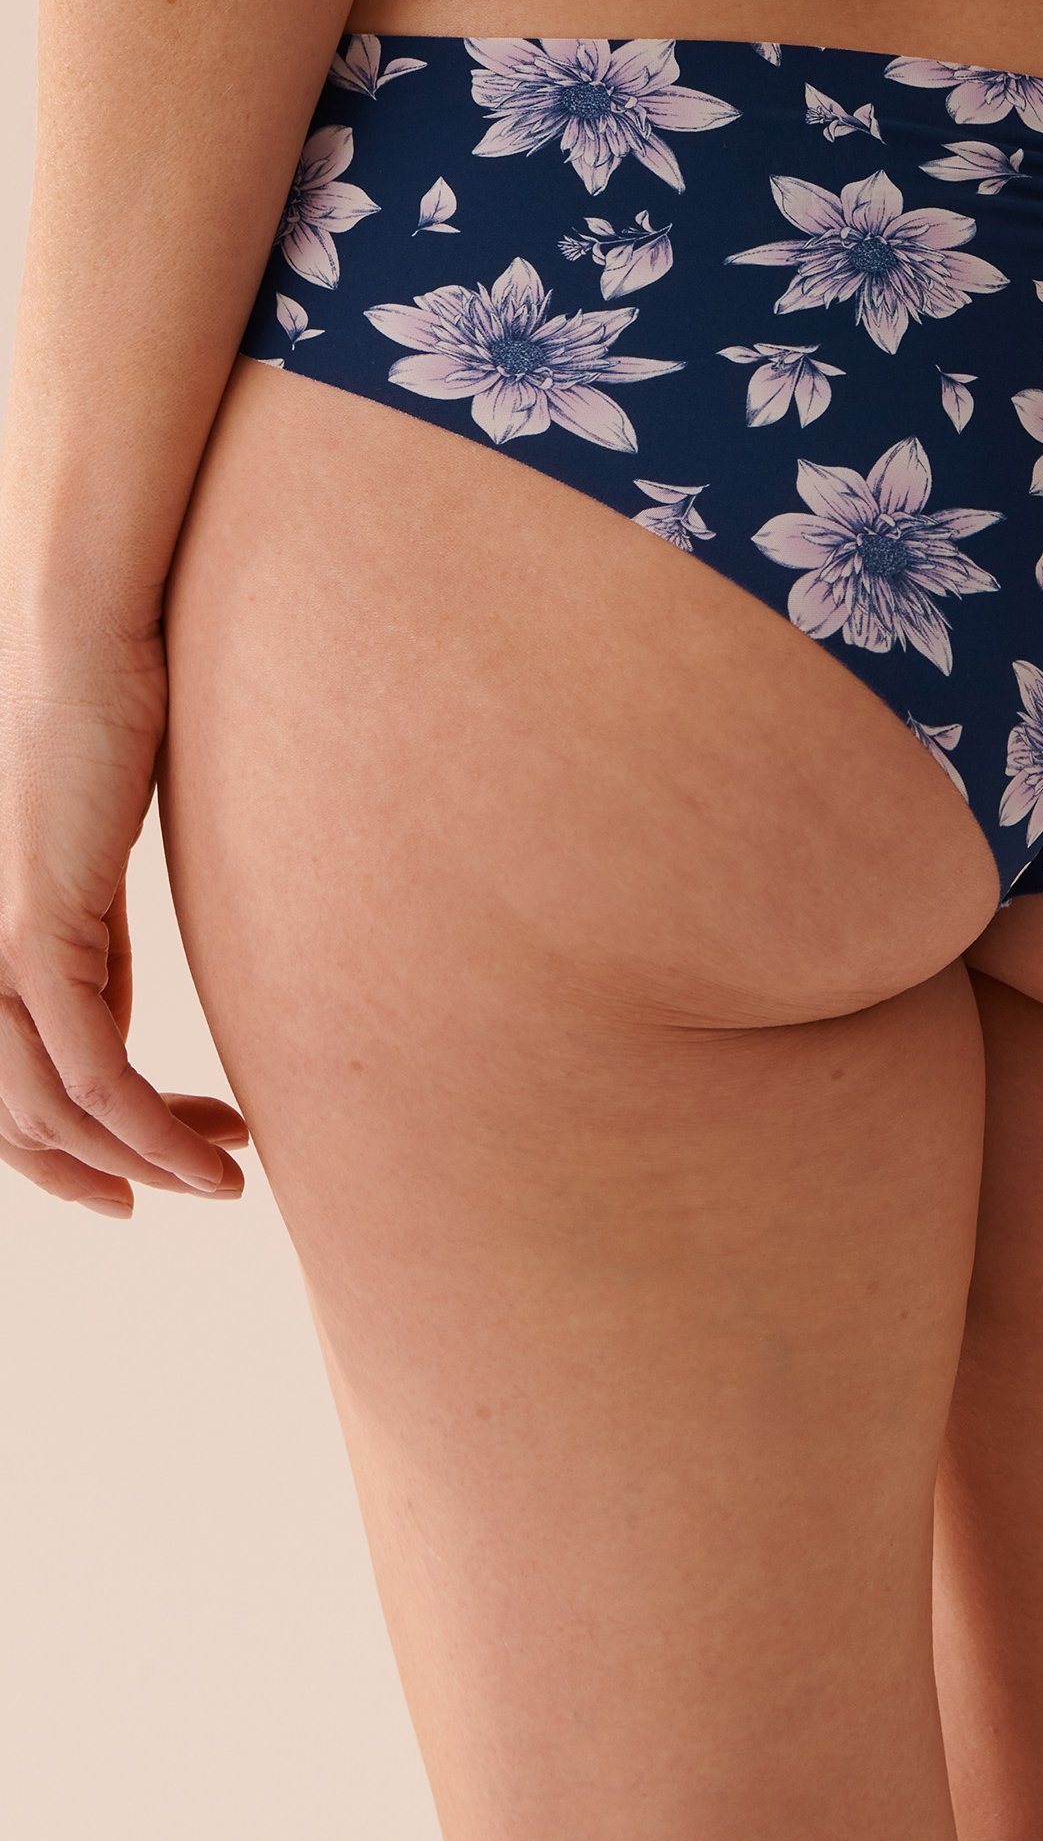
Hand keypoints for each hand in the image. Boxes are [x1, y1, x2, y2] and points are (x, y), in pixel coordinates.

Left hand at [0, 614, 247, 1217]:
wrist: (87, 652)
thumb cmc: (99, 738)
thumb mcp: (92, 877)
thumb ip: (89, 955)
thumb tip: (111, 1027)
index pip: (7, 1093)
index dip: (70, 1157)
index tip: (154, 1175)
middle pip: (16, 1122)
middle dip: (108, 1174)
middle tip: (195, 1188)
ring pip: (49, 1110)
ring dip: (144, 1161)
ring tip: (222, 1176)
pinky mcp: (34, 928)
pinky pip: (88, 1066)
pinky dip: (145, 1123)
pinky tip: (205, 1141)